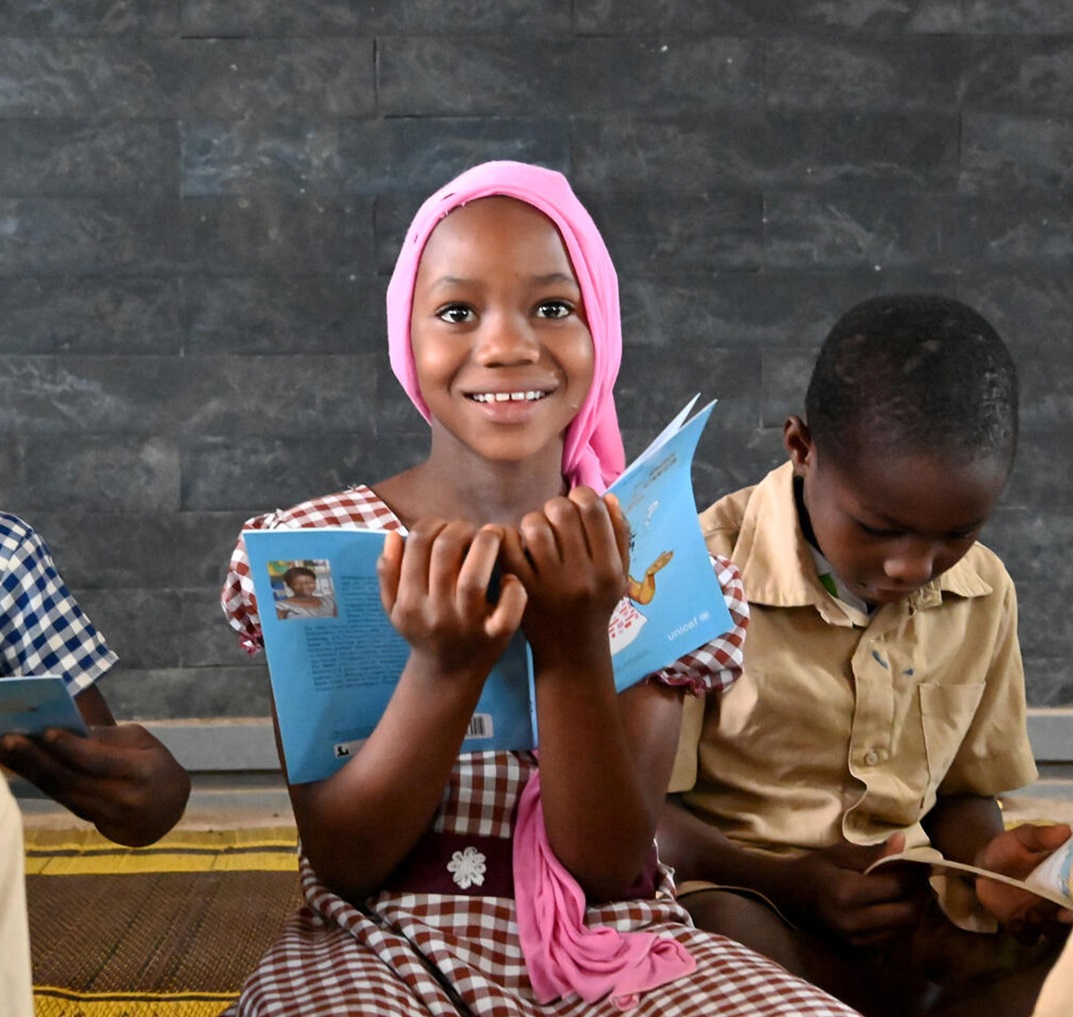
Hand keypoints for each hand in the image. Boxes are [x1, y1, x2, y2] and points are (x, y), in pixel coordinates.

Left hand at [0, 723, 189, 846]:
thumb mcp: (144, 743)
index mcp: (142, 771)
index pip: (101, 760)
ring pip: (61, 792)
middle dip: (38, 759)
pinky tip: (21, 767)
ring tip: (6, 752)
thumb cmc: (156, 766)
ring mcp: (106, 814)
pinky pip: (62, 799)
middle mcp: (123, 797)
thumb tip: (72, 730)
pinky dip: (39, 782)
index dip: (73, 748)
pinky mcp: (91, 821)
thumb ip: (110, 739)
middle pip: (73, 779)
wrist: (166, 810)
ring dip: (30, 771)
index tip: (46, 732)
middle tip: (10, 741)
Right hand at [378, 519, 526, 678]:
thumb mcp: (395, 607)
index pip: (417, 544)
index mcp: (409, 601)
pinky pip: (508, 609)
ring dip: (486, 545)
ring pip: (473, 577)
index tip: (446, 527)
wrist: (448, 675)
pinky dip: (512, 589)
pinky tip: (509, 578)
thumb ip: (388, 572)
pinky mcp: (495, 636)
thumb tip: (393, 535)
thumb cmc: (424, 631)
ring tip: (492, 536)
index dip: (434, 524)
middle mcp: (435, 612)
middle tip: (471, 530)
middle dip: (461, 528)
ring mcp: (466, 625)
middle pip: (445, 552)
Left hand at [500, 488, 630, 667]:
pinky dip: (508, 537)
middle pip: (562, 512)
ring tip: (536, 533)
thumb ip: (619, 535)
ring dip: (533, 521)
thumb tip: (607, 496)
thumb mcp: (619, 575)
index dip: (582, 495)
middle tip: (554, 518)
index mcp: (608, 568)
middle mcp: (582, 576)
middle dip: (555, 506)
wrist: (572, 652)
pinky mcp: (522, 590)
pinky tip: (515, 543)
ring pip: (534, 526)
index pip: (593, 510)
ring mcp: (550, 584)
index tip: (576, 503)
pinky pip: (510, 548)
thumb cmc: (597, 605)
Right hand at [782, 834, 930, 947]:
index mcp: (847, 893)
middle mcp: (853, 921)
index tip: (921, 862)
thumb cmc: (814, 868)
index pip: (897, 886)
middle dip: (920, 894)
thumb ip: (873, 852)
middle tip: (920, 877)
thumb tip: (902, 842)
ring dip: (914, 909)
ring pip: (905, 929)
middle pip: (907, 913)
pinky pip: (893, 938)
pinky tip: (896, 905)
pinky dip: (902, 921)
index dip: (915, 874)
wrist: (789, 895)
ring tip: (911, 890)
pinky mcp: (859, 948)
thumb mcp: (840, 853)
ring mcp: (856, 939)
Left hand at [974, 823, 1072, 942]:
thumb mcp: (1021, 838)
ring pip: (1053, 932)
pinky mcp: (1020, 924)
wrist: (981, 863)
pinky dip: (1024, 933)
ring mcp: (1040, 915)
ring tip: (1030, 914)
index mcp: (1063, 883)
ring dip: (1047, 928)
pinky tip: (1015, 922)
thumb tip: (1066, 830)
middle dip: (1067, 922)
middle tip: (1058, 915)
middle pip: (1070, 921)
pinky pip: (1029, 937)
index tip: (1071, 908)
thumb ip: (1040, 836)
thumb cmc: (1007, 850)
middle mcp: (1057, 903)